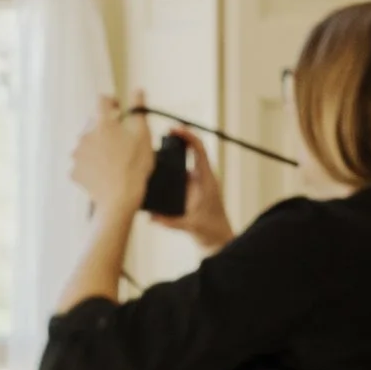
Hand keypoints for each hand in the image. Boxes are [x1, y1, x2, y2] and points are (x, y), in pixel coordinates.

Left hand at [70, 91, 155, 223]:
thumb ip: (138, 109)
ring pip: (87, 143)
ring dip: (97, 146)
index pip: (102, 100)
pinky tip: (104, 172)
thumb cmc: (135, 165)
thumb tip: (137, 89)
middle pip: (93, 123)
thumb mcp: (143, 134)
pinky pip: (83, 162)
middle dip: (105, 127)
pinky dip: (92, 164)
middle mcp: (84, 135)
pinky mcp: (74, 171)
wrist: (119, 199)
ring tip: (113, 160)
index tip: (120, 110)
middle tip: (121, 140)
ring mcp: (77, 154)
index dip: (112, 102)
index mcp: (102, 123)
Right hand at [149, 126, 232, 252]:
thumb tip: (151, 217)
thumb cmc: (211, 230)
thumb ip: (170, 221)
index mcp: (206, 180)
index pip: (199, 150)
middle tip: (160, 135)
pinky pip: (180, 175)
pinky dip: (170, 170)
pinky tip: (156, 171)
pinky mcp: (192, 190)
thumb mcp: (190, 225)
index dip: (188, 137)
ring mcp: (198, 183)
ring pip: (184, 163)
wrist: (219, 240)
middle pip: (191, 151)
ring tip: (154, 151)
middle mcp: (203, 178)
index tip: (174, 130)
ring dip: (172, 156)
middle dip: (176, 141)